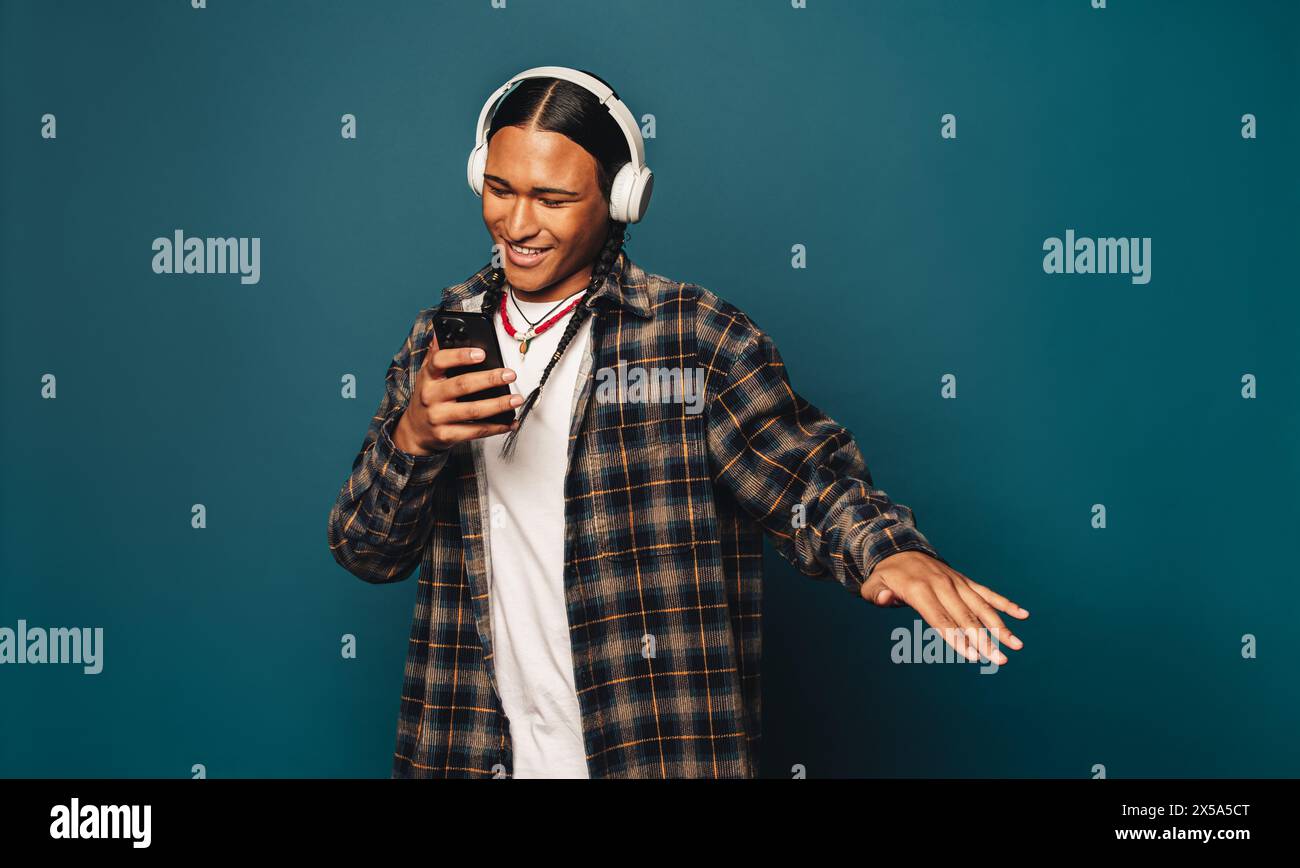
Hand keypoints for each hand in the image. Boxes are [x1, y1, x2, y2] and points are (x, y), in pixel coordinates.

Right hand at [394, 331, 522, 452]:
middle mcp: (431, 396)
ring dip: (498, 405)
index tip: (481, 353)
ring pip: (472, 411)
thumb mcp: (427, 374)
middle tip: (509, 374)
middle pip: (462, 385)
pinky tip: (510, 422)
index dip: (460, 356)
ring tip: (516, 399)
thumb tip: (441, 331)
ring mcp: (438, 417)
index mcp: (428, 377)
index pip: (440, 361)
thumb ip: (436, 353)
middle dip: (489, 379)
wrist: (415, 431)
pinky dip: (496, 427)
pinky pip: (475, 431)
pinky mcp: (447, 435)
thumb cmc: (428, 398)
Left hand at [859, 551, 1027, 664]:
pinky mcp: (964, 580)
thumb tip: (889, 599)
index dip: (956, 638)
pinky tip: (1023, 615)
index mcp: (920, 590)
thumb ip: (878, 595)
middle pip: (965, 617)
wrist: (899, 550)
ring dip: (1000, 626)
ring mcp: (956, 582)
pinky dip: (1005, 603)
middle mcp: (942, 585)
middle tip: (1000, 660)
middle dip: (984, 639)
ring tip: (1016, 646)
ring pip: (981, 606)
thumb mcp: (873, 585)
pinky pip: (987, 592)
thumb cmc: (886, 576)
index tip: (973, 656)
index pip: (940, 618)